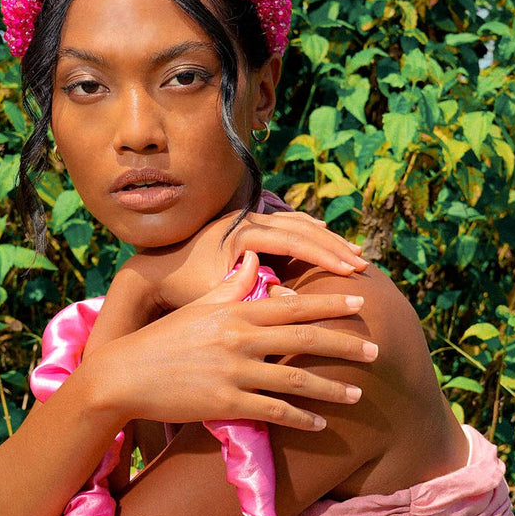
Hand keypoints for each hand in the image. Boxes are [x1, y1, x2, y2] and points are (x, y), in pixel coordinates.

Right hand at [86, 252, 376, 431]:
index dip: (330, 303)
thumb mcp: (198, 306)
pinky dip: (301, 418)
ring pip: (296, 378)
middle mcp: (239, 339)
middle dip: (344, 344)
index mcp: (235, 311)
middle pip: (304, 338)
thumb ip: (232, 284)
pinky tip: (320, 423)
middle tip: (375, 349)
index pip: (294, 304)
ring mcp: (234, 372)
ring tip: (357, 393)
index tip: (360, 301)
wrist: (125, 375)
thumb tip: (253, 257)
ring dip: (331, 387)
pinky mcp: (226, 404)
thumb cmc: (163, 339)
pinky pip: (274, 411)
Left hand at [126, 207, 367, 311]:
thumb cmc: (182, 289)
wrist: (153, 274)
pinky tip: (323, 239)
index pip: (295, 241)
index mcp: (243, 233)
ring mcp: (246, 221)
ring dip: (324, 238)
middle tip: (362, 263)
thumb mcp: (215, 294)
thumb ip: (246, 291)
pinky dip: (307, 233)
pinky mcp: (244, 229)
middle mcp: (247, 221)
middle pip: (301, 228)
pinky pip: (285, 226)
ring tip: (351, 253)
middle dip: (333, 247)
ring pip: (296, 224)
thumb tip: (282, 292)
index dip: (325, 255)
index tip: (351, 270)